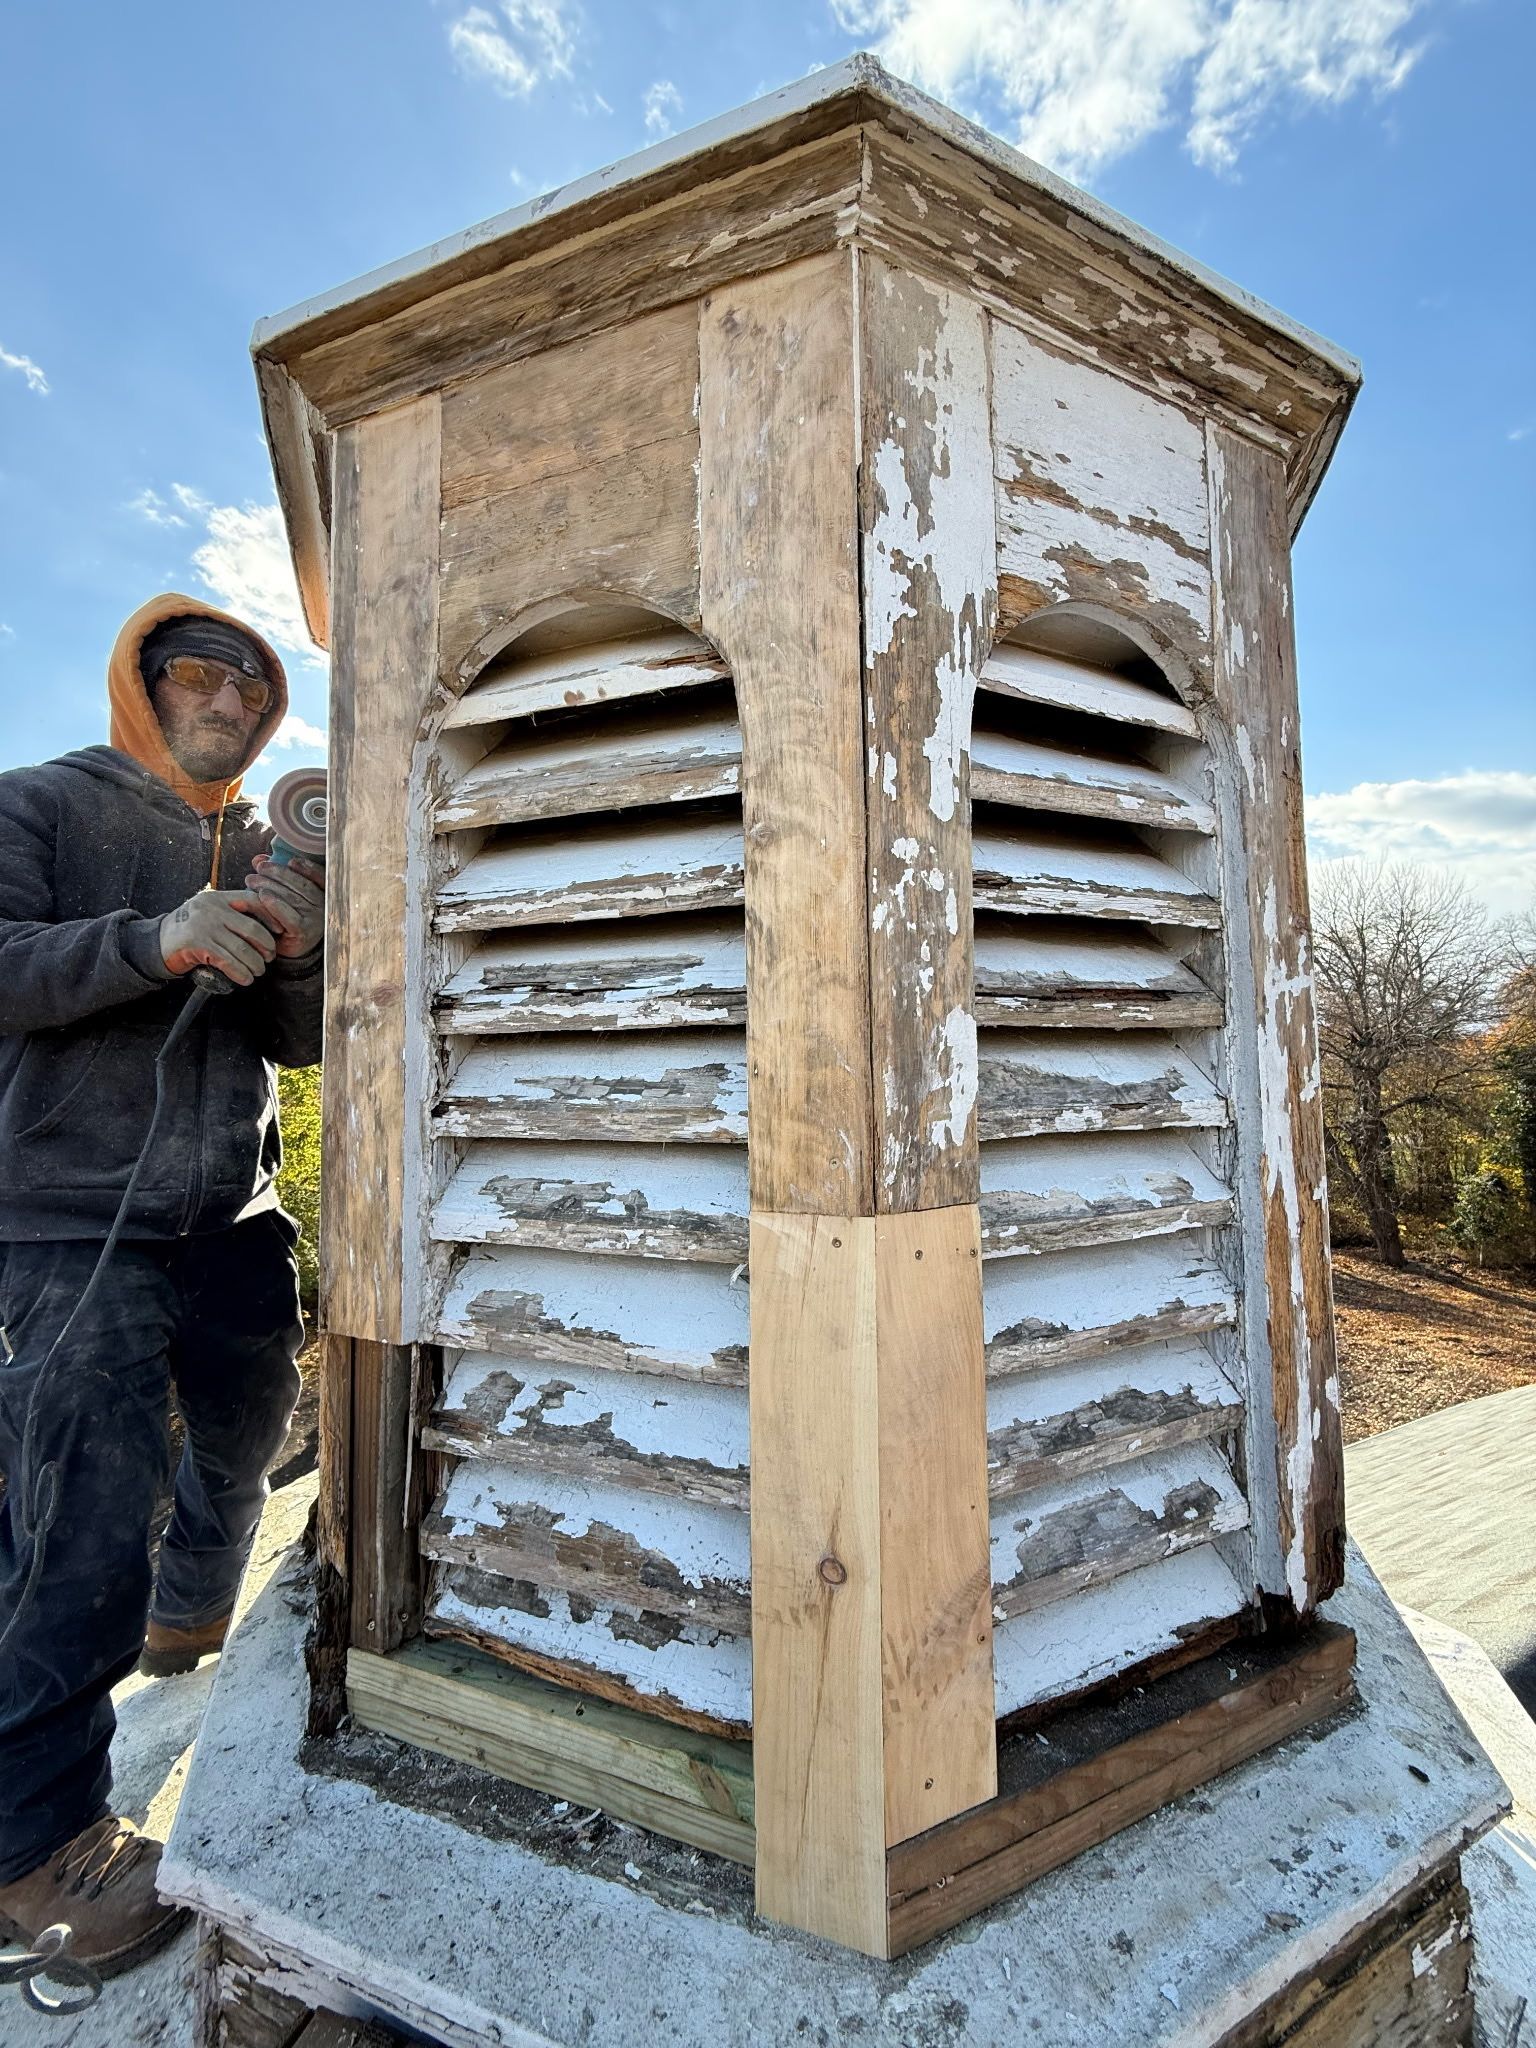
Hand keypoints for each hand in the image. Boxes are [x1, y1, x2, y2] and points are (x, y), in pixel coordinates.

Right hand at [159, 889, 278, 985]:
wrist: (157, 942)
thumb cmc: (191, 929)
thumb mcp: (210, 912)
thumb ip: (232, 913)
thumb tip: (267, 924)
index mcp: (218, 897)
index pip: (252, 900)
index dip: (270, 915)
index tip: (280, 930)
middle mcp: (212, 908)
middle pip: (252, 928)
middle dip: (266, 946)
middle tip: (270, 957)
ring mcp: (204, 926)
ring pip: (242, 948)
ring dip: (255, 963)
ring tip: (259, 971)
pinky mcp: (197, 944)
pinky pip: (228, 961)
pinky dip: (241, 972)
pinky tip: (246, 978)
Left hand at [243, 854, 324, 958]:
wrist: (289, 951)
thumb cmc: (285, 918)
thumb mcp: (284, 895)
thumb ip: (274, 876)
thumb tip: (258, 858)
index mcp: (323, 897)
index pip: (318, 878)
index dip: (307, 868)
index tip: (291, 861)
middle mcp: (322, 908)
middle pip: (300, 885)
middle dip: (278, 873)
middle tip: (260, 867)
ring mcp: (314, 920)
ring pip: (290, 897)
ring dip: (269, 885)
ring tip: (251, 879)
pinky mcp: (302, 932)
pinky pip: (287, 914)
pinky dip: (274, 904)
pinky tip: (262, 895)